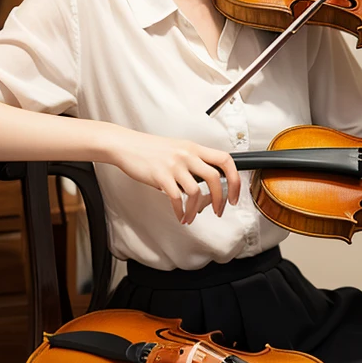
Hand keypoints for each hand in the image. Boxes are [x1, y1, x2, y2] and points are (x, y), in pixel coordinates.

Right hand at [112, 131, 240, 224]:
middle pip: (215, 178)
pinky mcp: (160, 175)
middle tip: (219, 210)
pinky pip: (177, 198)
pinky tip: (180, 215)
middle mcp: (187, 155)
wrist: (126, 145)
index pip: (225, 160)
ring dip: (196, 210)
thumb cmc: (150, 150)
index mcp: (194, 148)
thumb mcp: (178, 150)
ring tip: (191, 217)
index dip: (235, 179)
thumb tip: (208, 187)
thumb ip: (194, 164)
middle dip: (221, 199)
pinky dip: (181, 211)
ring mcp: (174, 165)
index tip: (235, 195)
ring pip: (196, 191)